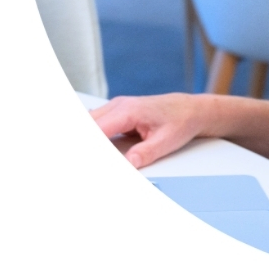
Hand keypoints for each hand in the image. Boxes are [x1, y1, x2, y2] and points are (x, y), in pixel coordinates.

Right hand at [89, 93, 218, 167]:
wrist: (191, 110)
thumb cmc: (181, 120)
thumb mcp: (166, 141)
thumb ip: (145, 153)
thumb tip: (129, 164)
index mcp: (129, 111)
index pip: (97, 129)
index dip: (89, 144)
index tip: (83, 159)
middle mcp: (119, 105)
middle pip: (88, 122)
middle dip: (81, 140)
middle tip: (78, 160)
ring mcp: (117, 107)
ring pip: (89, 120)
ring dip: (87, 135)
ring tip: (82, 156)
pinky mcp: (117, 112)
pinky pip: (96, 121)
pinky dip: (93, 132)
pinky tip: (96, 143)